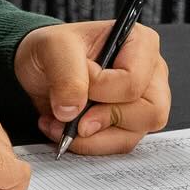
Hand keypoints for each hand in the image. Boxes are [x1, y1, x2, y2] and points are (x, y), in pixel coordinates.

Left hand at [13, 22, 171, 155]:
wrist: (40, 67)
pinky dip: (88, 143)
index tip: (77, 82)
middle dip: (102, 120)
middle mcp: (149, 74)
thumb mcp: (52, 47)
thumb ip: (66, 76)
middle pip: (148, 113)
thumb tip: (73, 111)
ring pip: (132, 136)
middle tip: (71, 115)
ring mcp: (143, 102)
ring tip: (60, 122)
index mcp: (140, 43)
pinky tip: (65, 128)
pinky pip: (117, 146)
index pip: (134, 80)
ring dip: (90, 137)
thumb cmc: (53, 49)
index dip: (100, 89)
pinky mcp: (129, 125)